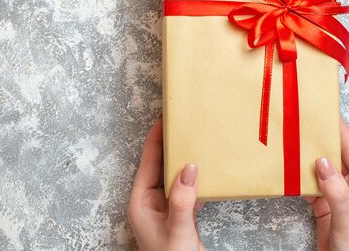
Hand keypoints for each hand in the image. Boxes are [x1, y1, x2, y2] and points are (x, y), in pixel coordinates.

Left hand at [128, 117, 204, 250]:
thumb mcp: (176, 229)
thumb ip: (182, 200)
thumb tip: (189, 167)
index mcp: (141, 202)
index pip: (148, 162)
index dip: (156, 139)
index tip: (164, 118)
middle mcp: (151, 202)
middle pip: (160, 165)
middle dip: (171, 145)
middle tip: (183, 123)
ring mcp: (166, 208)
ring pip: (175, 176)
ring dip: (185, 160)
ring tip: (196, 140)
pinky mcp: (180, 215)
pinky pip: (187, 190)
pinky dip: (197, 179)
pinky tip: (207, 170)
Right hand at [305, 119, 348, 250]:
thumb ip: (335, 189)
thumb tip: (322, 161)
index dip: (339, 131)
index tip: (325, 112)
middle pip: (334, 156)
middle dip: (319, 141)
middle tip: (302, 123)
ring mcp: (338, 194)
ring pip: (320, 169)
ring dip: (306, 158)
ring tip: (292, 141)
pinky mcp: (323, 205)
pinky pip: (309, 184)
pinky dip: (299, 176)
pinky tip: (288, 168)